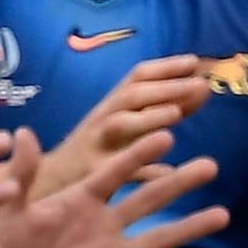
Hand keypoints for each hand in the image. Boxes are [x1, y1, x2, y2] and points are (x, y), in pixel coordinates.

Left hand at [0, 132, 227, 247]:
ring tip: (222, 214)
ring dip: (189, 229)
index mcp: (79, 201)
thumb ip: (22, 173)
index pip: (115, 173)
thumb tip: (23, 131)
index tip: (167, 133)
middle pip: (148, 200)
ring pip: (157, 241)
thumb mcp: (8, 206)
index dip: (138, 155)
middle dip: (179, 183)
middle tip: (211, 165)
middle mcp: (101, 225)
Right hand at [36, 56, 212, 200]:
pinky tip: (167, 171)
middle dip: (165, 88)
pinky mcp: (91, 176)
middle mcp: (101, 121)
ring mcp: (94, 147)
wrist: (45, 186)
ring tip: (176, 116)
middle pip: (131, 97)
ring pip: (119, 126)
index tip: (195, 62)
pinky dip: (142, 171)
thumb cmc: (92, 155)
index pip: (137, 78)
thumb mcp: (123, 128)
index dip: (165, 67)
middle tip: (200, 85)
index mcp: (110, 107)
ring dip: (148, 118)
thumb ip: (162, 110)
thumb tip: (203, 90)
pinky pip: (118, 172)